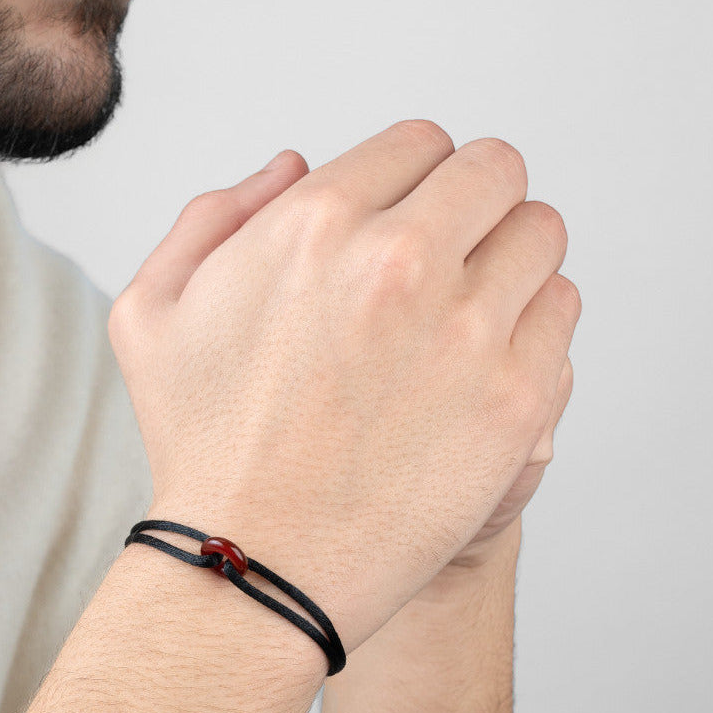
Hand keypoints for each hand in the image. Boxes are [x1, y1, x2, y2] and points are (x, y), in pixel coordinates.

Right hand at [109, 121, 580, 655]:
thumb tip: (293, 163)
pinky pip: (561, 317)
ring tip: (464, 319)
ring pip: (541, 237)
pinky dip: (532, 330)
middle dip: (473, 207)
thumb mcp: (152, 315)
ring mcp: (467, 333)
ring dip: (509, 264)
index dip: (414, 182)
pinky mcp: (514, 402)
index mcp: (314, 223)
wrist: (255, 568)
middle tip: (448, 262)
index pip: (421, 144)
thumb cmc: (202, 449)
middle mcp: (399, 262)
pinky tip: (481, 370)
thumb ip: (214, 216)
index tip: (407, 225)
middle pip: (496, 173)